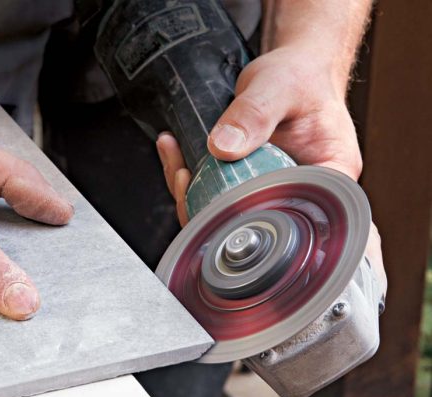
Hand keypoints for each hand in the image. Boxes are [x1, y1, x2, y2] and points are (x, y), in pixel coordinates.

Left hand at [156, 46, 385, 287]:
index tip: (218, 204)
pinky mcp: (246, 184)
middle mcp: (302, 192)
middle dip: (211, 210)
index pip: (299, 219)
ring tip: (176, 162)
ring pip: (229, 212)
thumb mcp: (278, 86)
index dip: (255, 222)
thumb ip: (254, 114)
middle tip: (184, 179)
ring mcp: (271, 191)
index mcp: (329, 177)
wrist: (291, 68)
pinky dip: (190, 177)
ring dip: (193, 194)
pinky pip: (215, 193)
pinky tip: (173, 150)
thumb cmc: (300, 75)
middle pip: (256, 222)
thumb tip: (222, 148)